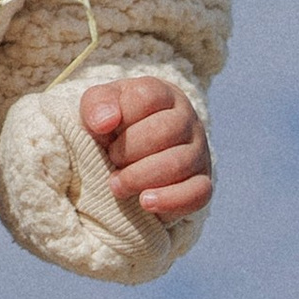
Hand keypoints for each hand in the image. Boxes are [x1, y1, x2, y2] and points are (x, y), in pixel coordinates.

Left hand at [80, 74, 211, 218]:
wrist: (130, 159)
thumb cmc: (115, 128)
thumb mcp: (99, 108)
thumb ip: (97, 105)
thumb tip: (105, 121)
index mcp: (163, 96)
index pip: (148, 97)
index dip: (122, 116)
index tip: (103, 130)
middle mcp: (187, 120)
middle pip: (166, 130)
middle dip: (129, 150)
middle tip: (111, 159)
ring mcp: (198, 152)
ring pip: (179, 163)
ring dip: (140, 177)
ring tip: (117, 185)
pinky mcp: (202, 183)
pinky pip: (198, 192)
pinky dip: (169, 199)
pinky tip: (145, 202)